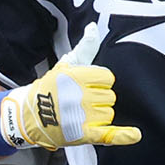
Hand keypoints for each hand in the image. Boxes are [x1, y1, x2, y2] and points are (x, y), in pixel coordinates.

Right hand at [0, 25, 141, 149]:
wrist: (30, 115)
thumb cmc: (50, 89)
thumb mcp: (66, 64)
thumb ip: (85, 47)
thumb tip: (94, 28)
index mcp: (78, 77)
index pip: (108, 78)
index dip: (99, 82)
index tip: (87, 85)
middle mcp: (82, 96)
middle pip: (110, 97)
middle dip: (98, 99)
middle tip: (79, 102)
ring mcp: (84, 116)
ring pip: (108, 114)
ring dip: (98, 116)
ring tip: (79, 115)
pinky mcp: (84, 134)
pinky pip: (109, 134)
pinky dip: (123, 136)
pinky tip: (135, 135)